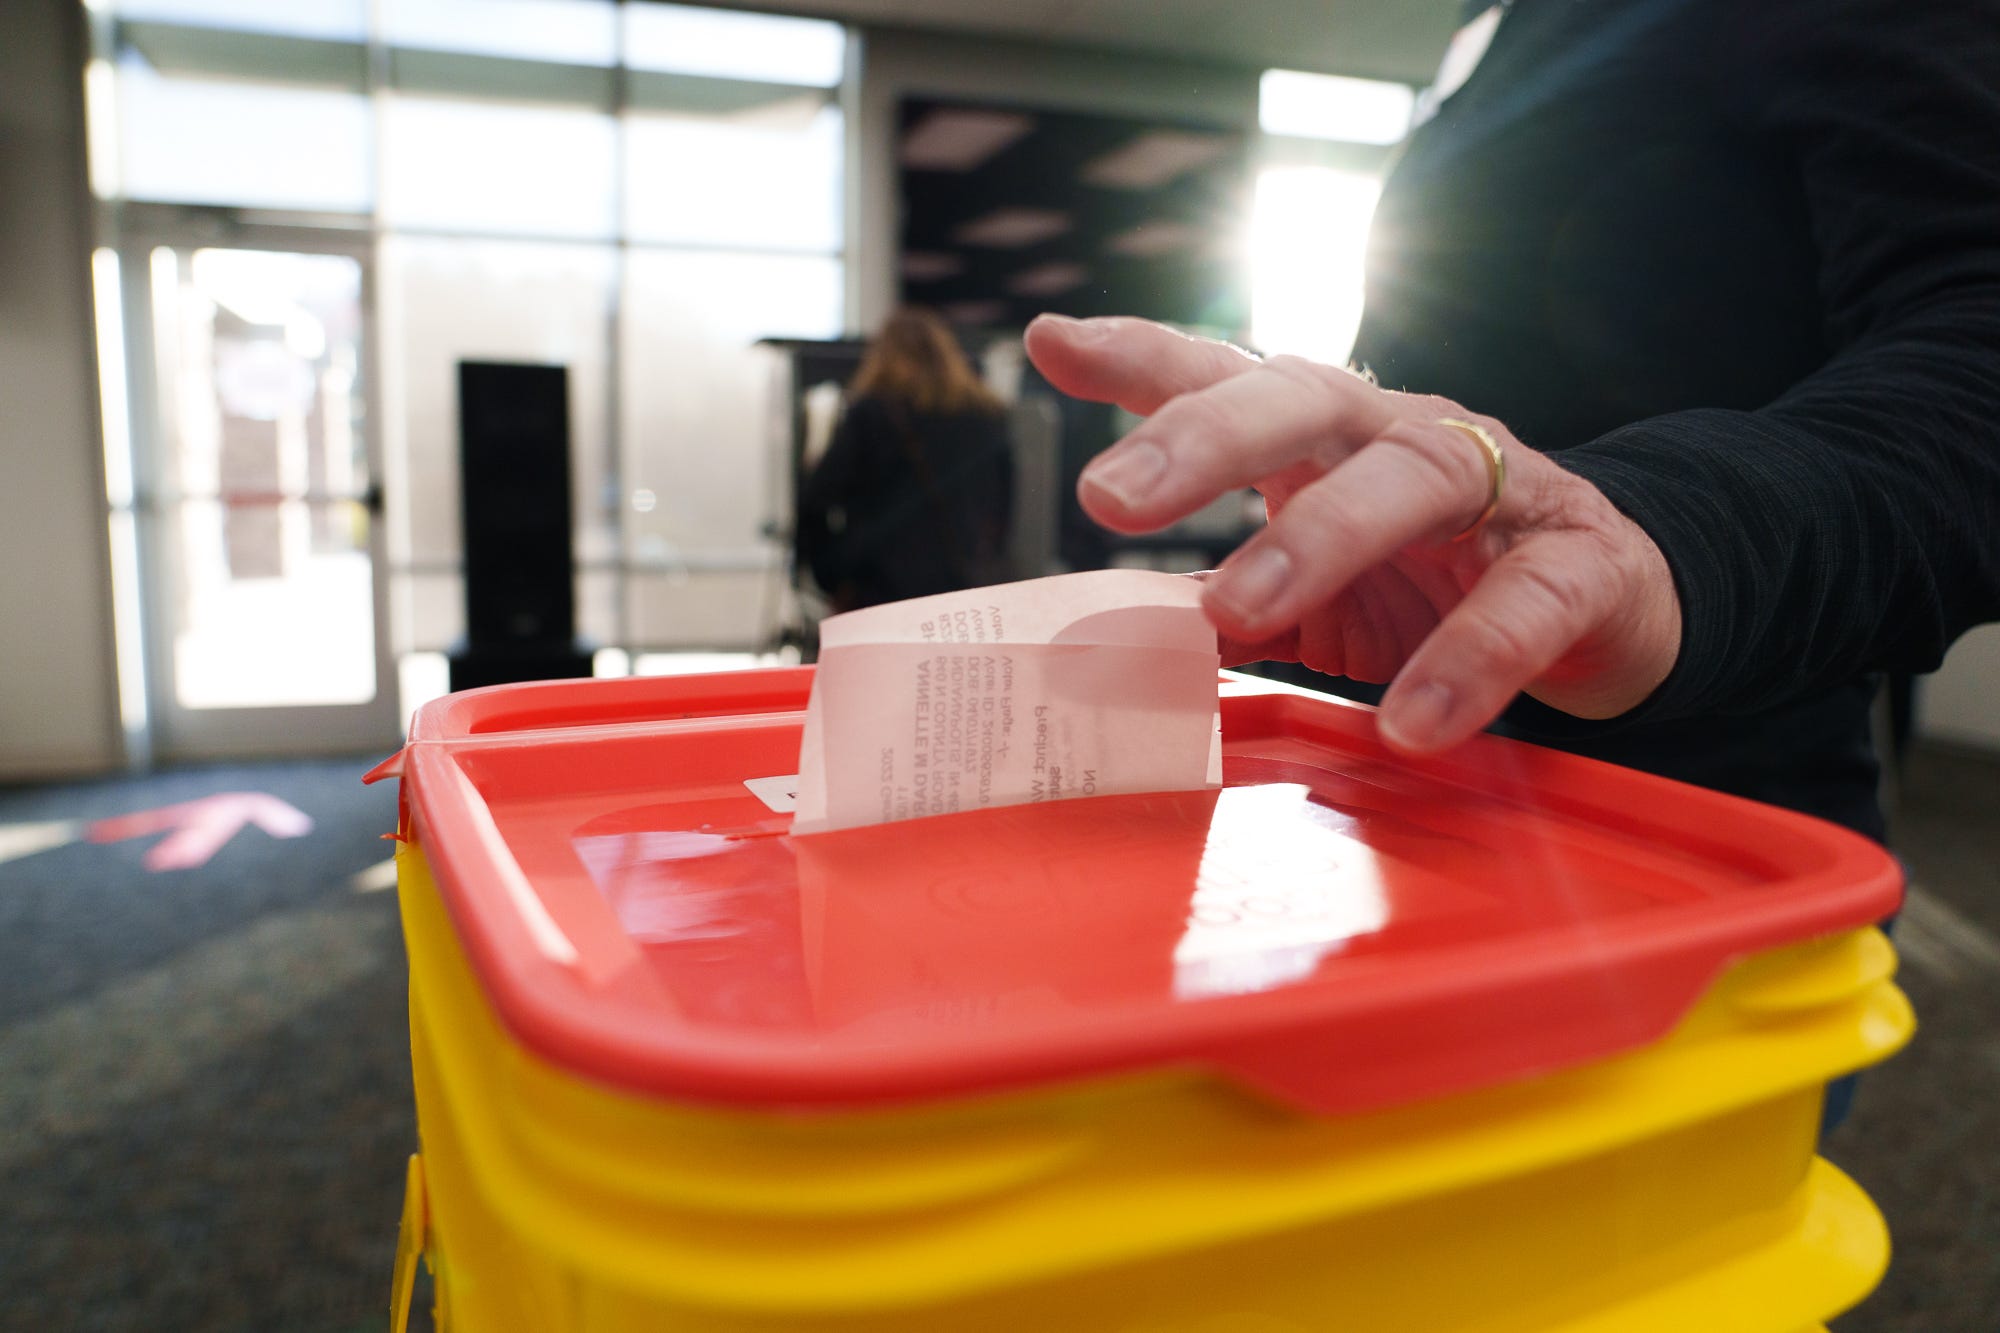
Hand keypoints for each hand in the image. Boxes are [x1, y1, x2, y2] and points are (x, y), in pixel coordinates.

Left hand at [1023, 314, 1682, 754]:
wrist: (1615, 604)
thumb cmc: (1440, 584)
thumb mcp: (1321, 594)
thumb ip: (1229, 605)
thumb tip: (1119, 642)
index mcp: (1329, 438)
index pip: (1230, 376)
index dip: (1144, 357)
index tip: (1050, 343)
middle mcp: (1404, 436)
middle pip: (1304, 398)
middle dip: (1203, 437)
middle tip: (1111, 496)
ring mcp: (1502, 488)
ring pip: (1410, 477)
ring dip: (1316, 538)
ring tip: (1236, 609)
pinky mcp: (1582, 562)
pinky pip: (1526, 602)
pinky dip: (1468, 660)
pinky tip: (1412, 720)